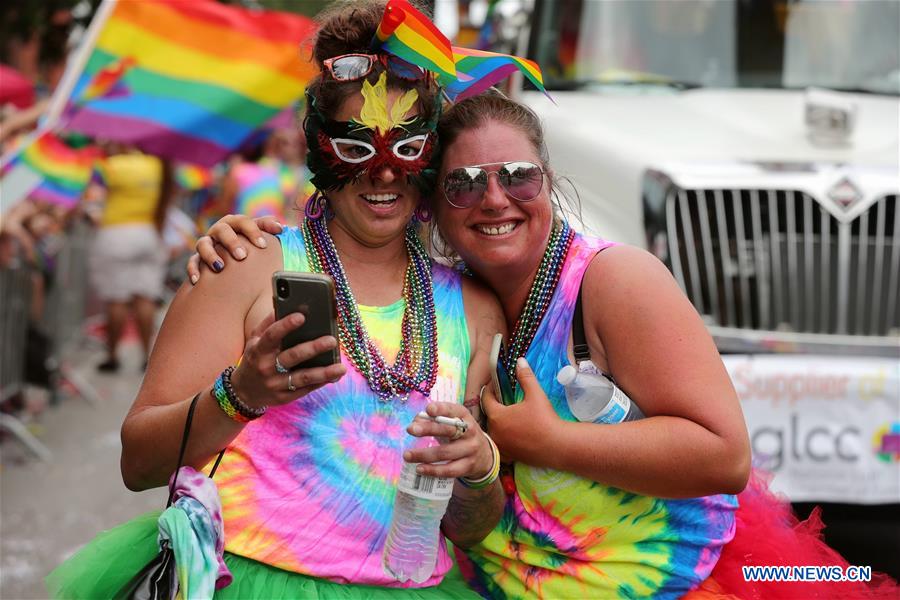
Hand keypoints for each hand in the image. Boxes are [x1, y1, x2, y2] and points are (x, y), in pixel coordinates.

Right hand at [187, 215, 282, 283]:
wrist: (230, 264)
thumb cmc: (250, 248)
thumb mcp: (258, 238)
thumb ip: (268, 230)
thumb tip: (282, 228)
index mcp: (236, 224)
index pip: (244, 222)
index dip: (253, 231)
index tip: (263, 245)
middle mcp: (220, 231)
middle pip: (223, 230)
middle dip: (232, 242)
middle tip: (243, 256)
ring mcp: (207, 244)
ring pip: (203, 244)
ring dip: (211, 254)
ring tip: (220, 267)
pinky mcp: (197, 259)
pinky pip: (192, 262)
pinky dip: (194, 269)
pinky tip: (198, 280)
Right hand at [230, 311, 345, 408]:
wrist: (243, 392)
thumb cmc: (254, 359)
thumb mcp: (254, 340)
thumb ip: (268, 324)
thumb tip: (285, 304)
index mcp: (258, 350)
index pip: (271, 336)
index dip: (285, 325)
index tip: (301, 316)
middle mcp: (266, 368)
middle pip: (292, 357)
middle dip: (313, 348)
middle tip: (332, 340)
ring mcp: (275, 384)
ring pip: (302, 378)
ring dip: (324, 372)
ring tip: (341, 367)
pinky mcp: (284, 397)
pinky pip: (306, 389)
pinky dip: (322, 382)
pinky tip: (335, 375)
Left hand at [404, 402, 493, 479]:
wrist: (484, 456)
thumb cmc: (461, 435)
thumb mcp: (452, 424)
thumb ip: (434, 421)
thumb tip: (415, 422)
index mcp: (465, 417)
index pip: (454, 410)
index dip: (441, 409)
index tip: (428, 409)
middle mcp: (470, 432)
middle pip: (448, 430)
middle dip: (428, 429)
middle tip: (410, 429)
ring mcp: (470, 450)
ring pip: (445, 453)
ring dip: (424, 454)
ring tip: (407, 455)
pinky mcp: (467, 467)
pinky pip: (449, 470)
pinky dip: (433, 470)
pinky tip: (419, 469)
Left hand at [481, 357, 563, 465]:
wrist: (558, 446)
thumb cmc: (545, 419)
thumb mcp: (535, 395)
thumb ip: (525, 377)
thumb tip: (520, 361)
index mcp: (497, 416)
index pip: (486, 399)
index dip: (489, 389)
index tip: (494, 384)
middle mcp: (495, 432)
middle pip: (489, 415)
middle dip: (494, 406)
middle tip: (502, 398)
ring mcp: (502, 446)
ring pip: (494, 430)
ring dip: (499, 422)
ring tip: (508, 415)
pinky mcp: (509, 456)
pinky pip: (502, 444)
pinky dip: (505, 437)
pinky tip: (514, 433)